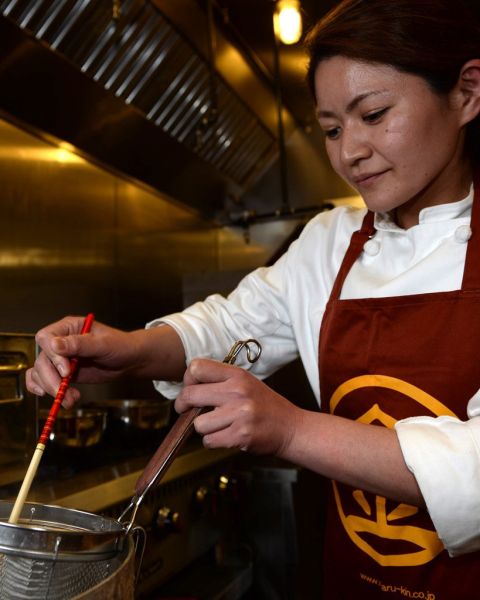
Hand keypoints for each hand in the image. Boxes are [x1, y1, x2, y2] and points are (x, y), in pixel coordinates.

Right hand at [26, 316, 138, 406]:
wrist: (129, 360)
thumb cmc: (120, 345)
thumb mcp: (103, 344)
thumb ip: (79, 344)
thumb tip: (54, 344)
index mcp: (68, 327)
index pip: (46, 338)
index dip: (52, 356)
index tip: (66, 370)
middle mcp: (60, 342)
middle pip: (42, 359)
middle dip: (50, 378)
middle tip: (63, 391)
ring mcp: (60, 358)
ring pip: (41, 372)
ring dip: (51, 388)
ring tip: (70, 398)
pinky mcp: (63, 373)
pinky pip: (44, 380)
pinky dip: (46, 389)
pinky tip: (57, 397)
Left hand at [175, 358, 300, 454]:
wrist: (290, 427)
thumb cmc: (265, 406)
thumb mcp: (246, 383)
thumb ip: (220, 381)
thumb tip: (188, 386)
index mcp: (237, 375)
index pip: (197, 367)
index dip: (187, 380)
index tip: (191, 389)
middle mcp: (237, 391)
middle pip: (190, 394)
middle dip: (183, 405)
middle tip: (186, 410)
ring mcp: (239, 414)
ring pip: (198, 423)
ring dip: (203, 428)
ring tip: (219, 425)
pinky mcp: (240, 435)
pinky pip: (209, 440)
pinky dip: (213, 441)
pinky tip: (226, 436)